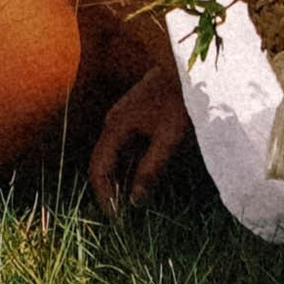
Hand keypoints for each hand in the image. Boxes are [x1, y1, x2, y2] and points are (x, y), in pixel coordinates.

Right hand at [89, 53, 191, 215]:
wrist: (184, 66)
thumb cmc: (178, 99)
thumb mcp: (168, 137)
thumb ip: (150, 168)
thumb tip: (134, 200)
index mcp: (116, 127)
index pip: (99, 169)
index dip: (104, 195)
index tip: (115, 218)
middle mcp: (112, 122)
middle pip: (101, 163)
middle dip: (109, 190)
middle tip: (121, 215)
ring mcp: (120, 118)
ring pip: (112, 155)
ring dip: (118, 179)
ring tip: (129, 202)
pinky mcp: (131, 117)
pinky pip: (122, 147)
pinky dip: (126, 165)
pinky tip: (138, 179)